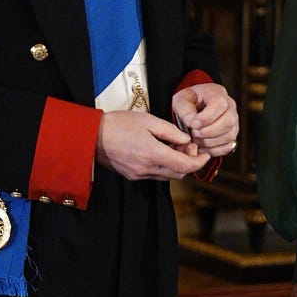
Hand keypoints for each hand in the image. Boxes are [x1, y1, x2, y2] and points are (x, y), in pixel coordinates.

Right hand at [96, 110, 210, 180]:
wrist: (91, 136)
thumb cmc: (119, 124)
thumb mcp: (149, 121)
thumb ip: (171, 132)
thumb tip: (186, 141)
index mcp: (152, 154)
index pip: (184, 166)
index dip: (199, 161)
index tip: (206, 154)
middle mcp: (146, 169)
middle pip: (179, 174)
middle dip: (190, 162)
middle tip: (190, 146)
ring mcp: (138, 174)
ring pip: (168, 176)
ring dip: (178, 165)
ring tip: (177, 147)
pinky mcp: (132, 175)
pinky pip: (156, 174)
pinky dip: (166, 166)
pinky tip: (164, 152)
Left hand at [172, 82, 238, 156]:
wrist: (194, 106)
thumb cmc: (189, 101)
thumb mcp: (181, 100)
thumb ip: (185, 110)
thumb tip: (193, 123)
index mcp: (217, 94)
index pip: (220, 104)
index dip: (207, 117)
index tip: (193, 124)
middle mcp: (230, 107)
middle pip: (228, 121)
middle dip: (208, 132)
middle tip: (194, 133)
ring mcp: (234, 121)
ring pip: (229, 136)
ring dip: (210, 142)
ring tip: (196, 139)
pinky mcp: (232, 134)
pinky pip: (228, 146)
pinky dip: (214, 150)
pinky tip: (202, 146)